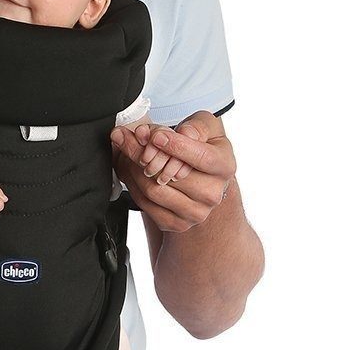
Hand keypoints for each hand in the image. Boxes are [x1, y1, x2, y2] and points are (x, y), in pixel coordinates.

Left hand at [111, 111, 234, 232]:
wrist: (199, 178)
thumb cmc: (201, 147)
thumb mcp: (205, 127)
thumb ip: (196, 126)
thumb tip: (182, 134)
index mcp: (224, 167)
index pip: (202, 158)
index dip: (176, 146)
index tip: (156, 136)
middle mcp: (212, 194)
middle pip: (169, 174)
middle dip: (142, 152)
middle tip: (126, 137)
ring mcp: (195, 212)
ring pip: (152, 189)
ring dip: (132, 167)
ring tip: (127, 151)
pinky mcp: (175, 223)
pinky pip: (144, 203)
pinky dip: (131, 183)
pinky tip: (130, 169)